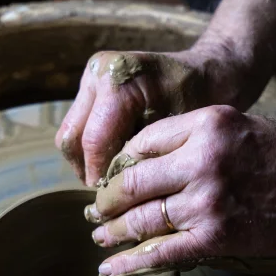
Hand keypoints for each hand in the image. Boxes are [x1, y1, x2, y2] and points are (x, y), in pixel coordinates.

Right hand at [55, 41, 258, 187]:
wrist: (208, 74)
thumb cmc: (200, 107)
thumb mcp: (178, 137)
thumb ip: (144, 161)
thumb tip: (115, 197)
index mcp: (122, 80)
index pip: (95, 141)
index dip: (100, 175)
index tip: (112, 203)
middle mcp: (100, 72)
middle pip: (72, 139)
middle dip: (88, 171)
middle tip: (108, 195)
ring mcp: (91, 77)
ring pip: (68, 136)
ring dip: (84, 164)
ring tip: (108, 182)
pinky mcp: (87, 86)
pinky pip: (75, 129)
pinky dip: (87, 153)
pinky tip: (108, 166)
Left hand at [85, 105, 275, 275]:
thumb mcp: (240, 127)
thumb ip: (192, 137)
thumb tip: (142, 158)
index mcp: (208, 124)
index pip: (142, 143)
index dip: (119, 163)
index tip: (110, 177)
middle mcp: (203, 160)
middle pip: (132, 182)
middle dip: (106, 200)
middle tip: (94, 209)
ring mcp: (206, 201)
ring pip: (140, 218)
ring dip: (112, 231)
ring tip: (99, 235)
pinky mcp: (213, 237)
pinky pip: (158, 252)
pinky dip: (128, 263)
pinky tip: (109, 269)